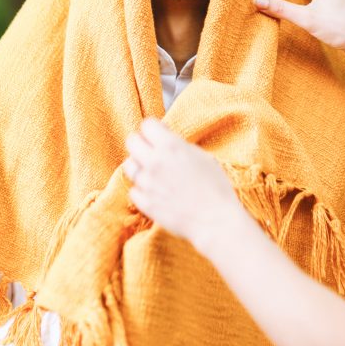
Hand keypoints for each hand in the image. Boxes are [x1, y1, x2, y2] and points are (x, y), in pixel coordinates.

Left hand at [123, 119, 244, 257]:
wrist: (216, 221)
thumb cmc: (216, 187)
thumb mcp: (202, 156)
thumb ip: (179, 146)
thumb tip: (165, 140)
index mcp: (171, 146)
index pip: (146, 124)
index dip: (153, 129)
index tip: (158, 135)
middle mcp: (155, 161)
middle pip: (131, 141)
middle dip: (141, 144)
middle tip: (151, 151)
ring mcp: (147, 183)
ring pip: (129, 165)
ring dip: (139, 166)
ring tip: (154, 173)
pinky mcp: (144, 203)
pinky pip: (134, 189)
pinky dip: (142, 190)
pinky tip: (156, 192)